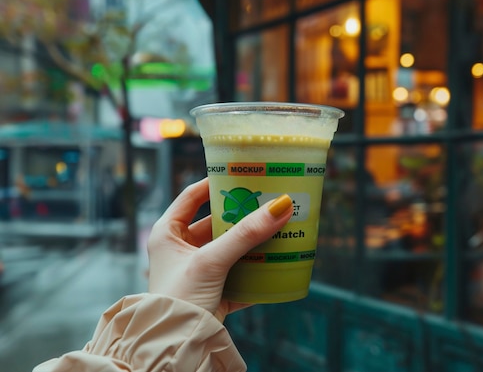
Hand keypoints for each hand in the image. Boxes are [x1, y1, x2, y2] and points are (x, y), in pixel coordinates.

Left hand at [147, 178, 291, 321]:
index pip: (191, 196)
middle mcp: (182, 249)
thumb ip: (245, 234)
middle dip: (242, 214)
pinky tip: (276, 262)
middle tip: (266, 201)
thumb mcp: (211, 260)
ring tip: (276, 228)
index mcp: (168, 233)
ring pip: (231, 248)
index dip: (214, 183)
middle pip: (216, 222)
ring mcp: (199, 270)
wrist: (175, 344)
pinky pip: (239, 273)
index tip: (240, 173)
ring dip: (252, 242)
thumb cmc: (178, 298)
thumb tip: (279, 206)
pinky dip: (256, 269)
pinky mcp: (214, 291)